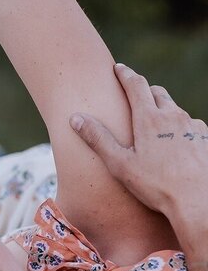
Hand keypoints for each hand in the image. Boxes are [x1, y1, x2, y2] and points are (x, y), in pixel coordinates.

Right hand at [70, 63, 207, 237]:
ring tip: (156, 126)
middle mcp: (173, 116)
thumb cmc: (157, 186)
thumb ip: (98, 139)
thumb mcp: (120, 164)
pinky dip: (181, 128)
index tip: (119, 68)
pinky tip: (177, 144)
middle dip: (145, 91)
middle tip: (135, 95)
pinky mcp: (206, 138)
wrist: (199, 202)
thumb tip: (75, 118)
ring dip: (164, 111)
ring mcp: (192, 127)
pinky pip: (191, 126)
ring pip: (176, 109)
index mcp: (149, 119)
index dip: (125, 74)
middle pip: (157, 92)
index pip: (135, 84)